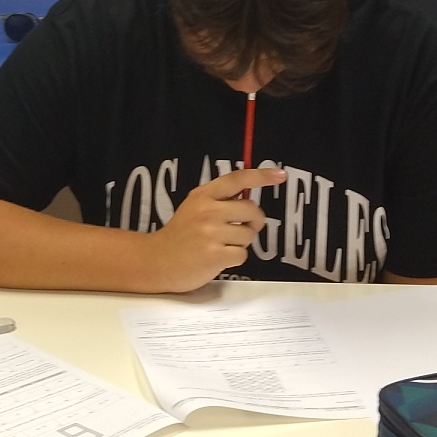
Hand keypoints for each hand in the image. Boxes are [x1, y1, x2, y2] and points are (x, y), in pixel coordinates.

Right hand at [145, 164, 283, 290]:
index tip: (280, 175)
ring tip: (221, 245)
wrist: (156, 261)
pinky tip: (218, 258)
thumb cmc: (180, 236)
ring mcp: (210, 233)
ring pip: (249, 234)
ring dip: (241, 243)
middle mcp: (207, 211)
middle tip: (241, 229)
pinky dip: (235, 258)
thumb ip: (218, 200)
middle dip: (253, 221)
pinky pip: (243, 254)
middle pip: (251, 209)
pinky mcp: (214, 255)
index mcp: (202, 195)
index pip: (237, 179)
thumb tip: (249, 199)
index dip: (261, 176)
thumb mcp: (194, 207)